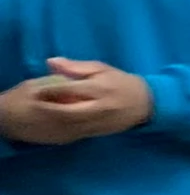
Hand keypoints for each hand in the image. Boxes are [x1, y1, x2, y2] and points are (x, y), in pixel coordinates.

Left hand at [0, 61, 154, 143]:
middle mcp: (100, 106)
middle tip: (37, 107)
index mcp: (99, 87)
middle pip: (69, 111)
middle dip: (50, 109)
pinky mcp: (102, 131)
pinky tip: (58, 125)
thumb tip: (50, 63)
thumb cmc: (122, 82)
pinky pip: (79, 132)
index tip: (36, 91)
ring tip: (44, 116)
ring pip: (73, 124)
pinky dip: (66, 129)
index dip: (50, 90)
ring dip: (56, 121)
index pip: (69, 89)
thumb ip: (76, 67)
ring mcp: (102, 121)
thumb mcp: (102, 68)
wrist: (148, 102)